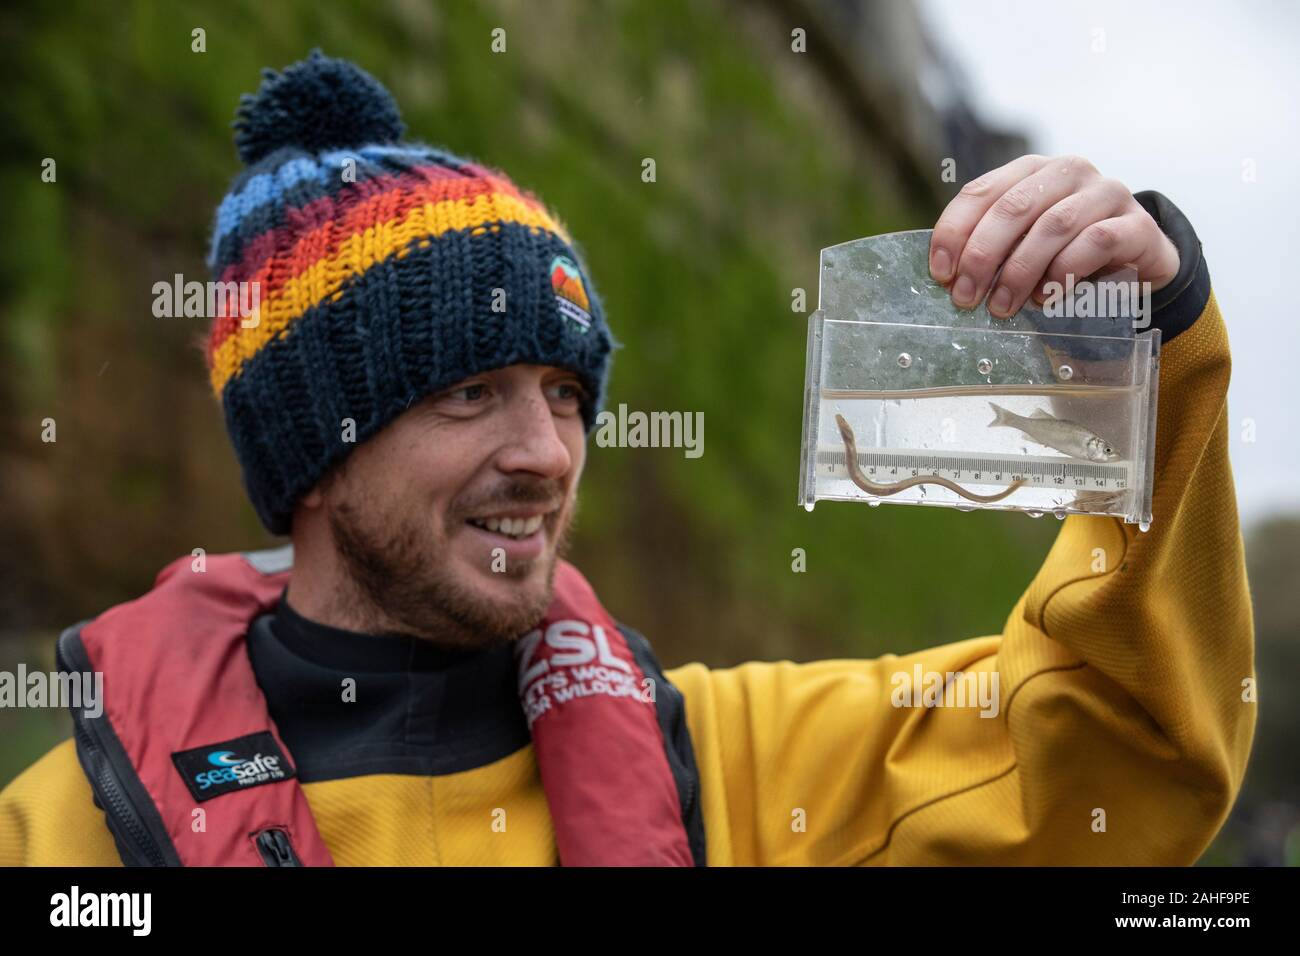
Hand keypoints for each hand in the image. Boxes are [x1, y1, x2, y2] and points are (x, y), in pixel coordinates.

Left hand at [929, 154, 1180, 317]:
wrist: (1138, 262)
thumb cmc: (1066, 252)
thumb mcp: (1023, 244)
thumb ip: (991, 247)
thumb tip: (947, 276)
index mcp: (1032, 171)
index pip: (981, 191)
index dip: (954, 232)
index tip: (940, 273)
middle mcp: (1068, 172)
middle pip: (1014, 207)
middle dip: (982, 255)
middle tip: (966, 297)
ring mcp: (1106, 193)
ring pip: (1053, 225)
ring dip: (1020, 271)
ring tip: (1003, 307)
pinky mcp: (1136, 223)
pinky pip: (1096, 242)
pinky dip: (1064, 273)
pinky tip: (1047, 298)